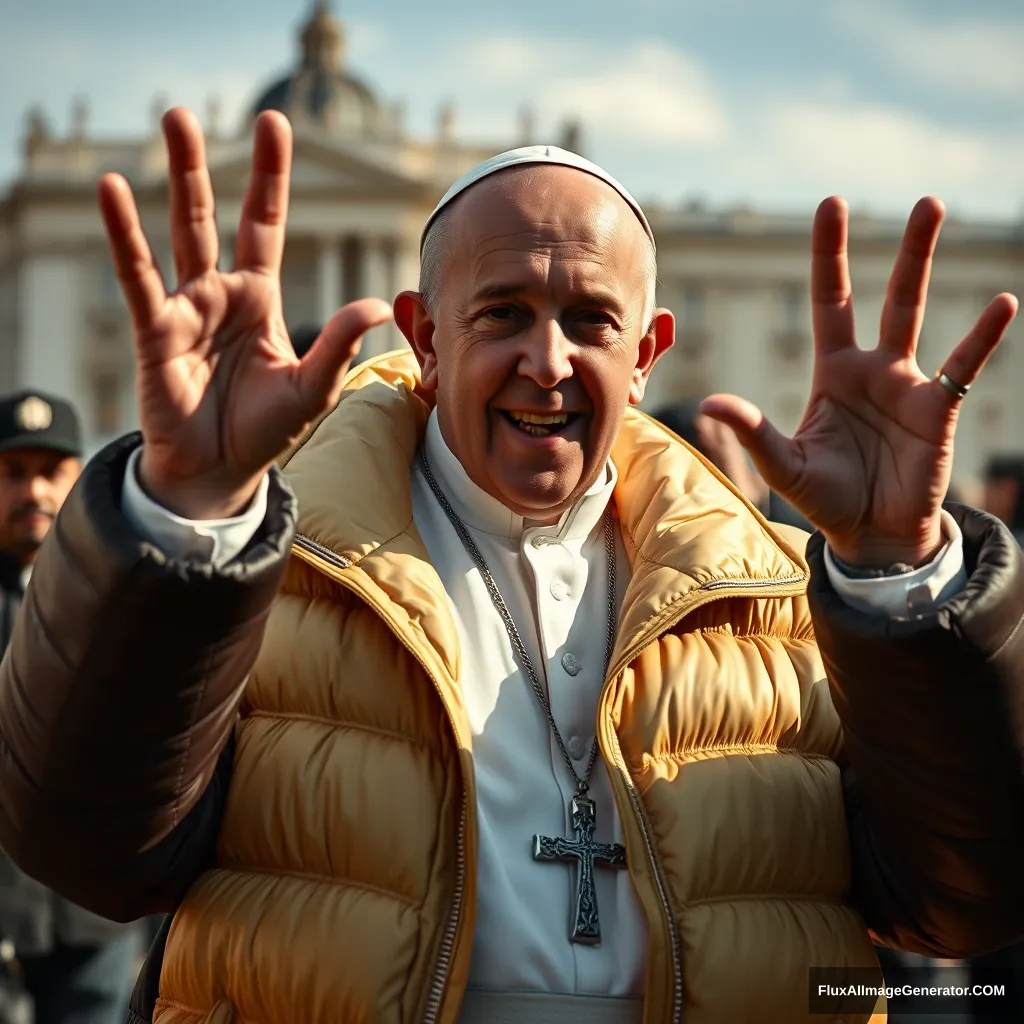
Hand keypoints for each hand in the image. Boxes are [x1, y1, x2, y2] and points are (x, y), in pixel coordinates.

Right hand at [98, 107, 392, 519]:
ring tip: (168, 122)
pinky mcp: (156, 332)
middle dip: (203, 165)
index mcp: (260, 298)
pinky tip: (112, 191)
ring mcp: (186, 308)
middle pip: (212, 215)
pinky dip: (125, 235)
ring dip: (174, 179)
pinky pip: (139, 277)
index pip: (263, 224)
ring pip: (178, 232)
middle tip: (189, 112)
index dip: (269, 178)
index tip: (274, 124)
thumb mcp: (313, 386)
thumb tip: (377, 303)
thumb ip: (338, 342)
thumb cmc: (266, 431)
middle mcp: (220, 293)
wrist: (221, 473)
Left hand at [700, 197, 1017, 566]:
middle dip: (903, 250)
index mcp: (833, 373)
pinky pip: (963, 367)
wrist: (871, 535)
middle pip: (888, 296)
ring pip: (920, 315)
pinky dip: (982, 337)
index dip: (829, 256)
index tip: (830, 206)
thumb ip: (753, 432)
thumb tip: (709, 403)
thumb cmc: (827, 498)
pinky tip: (1001, 305)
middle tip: (922, 201)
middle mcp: (873, 369)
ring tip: (940, 214)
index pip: (830, 302)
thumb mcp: (785, 465)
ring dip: (926, 266)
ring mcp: (909, 385)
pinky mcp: (938, 410)